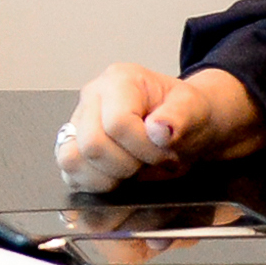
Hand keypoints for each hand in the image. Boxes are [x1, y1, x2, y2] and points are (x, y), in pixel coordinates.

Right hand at [55, 63, 265, 191]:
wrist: (185, 128)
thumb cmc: (186, 116)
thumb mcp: (195, 110)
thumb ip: (180, 116)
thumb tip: (158, 129)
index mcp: (120, 80)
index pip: (117, 122)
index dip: (143, 148)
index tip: (164, 154)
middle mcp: (92, 97)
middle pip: (92, 144)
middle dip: (127, 165)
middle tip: (148, 161)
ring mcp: (78, 123)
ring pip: (72, 160)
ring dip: (107, 176)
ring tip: (132, 169)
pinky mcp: (73, 147)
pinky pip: (70, 173)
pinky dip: (94, 184)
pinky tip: (118, 177)